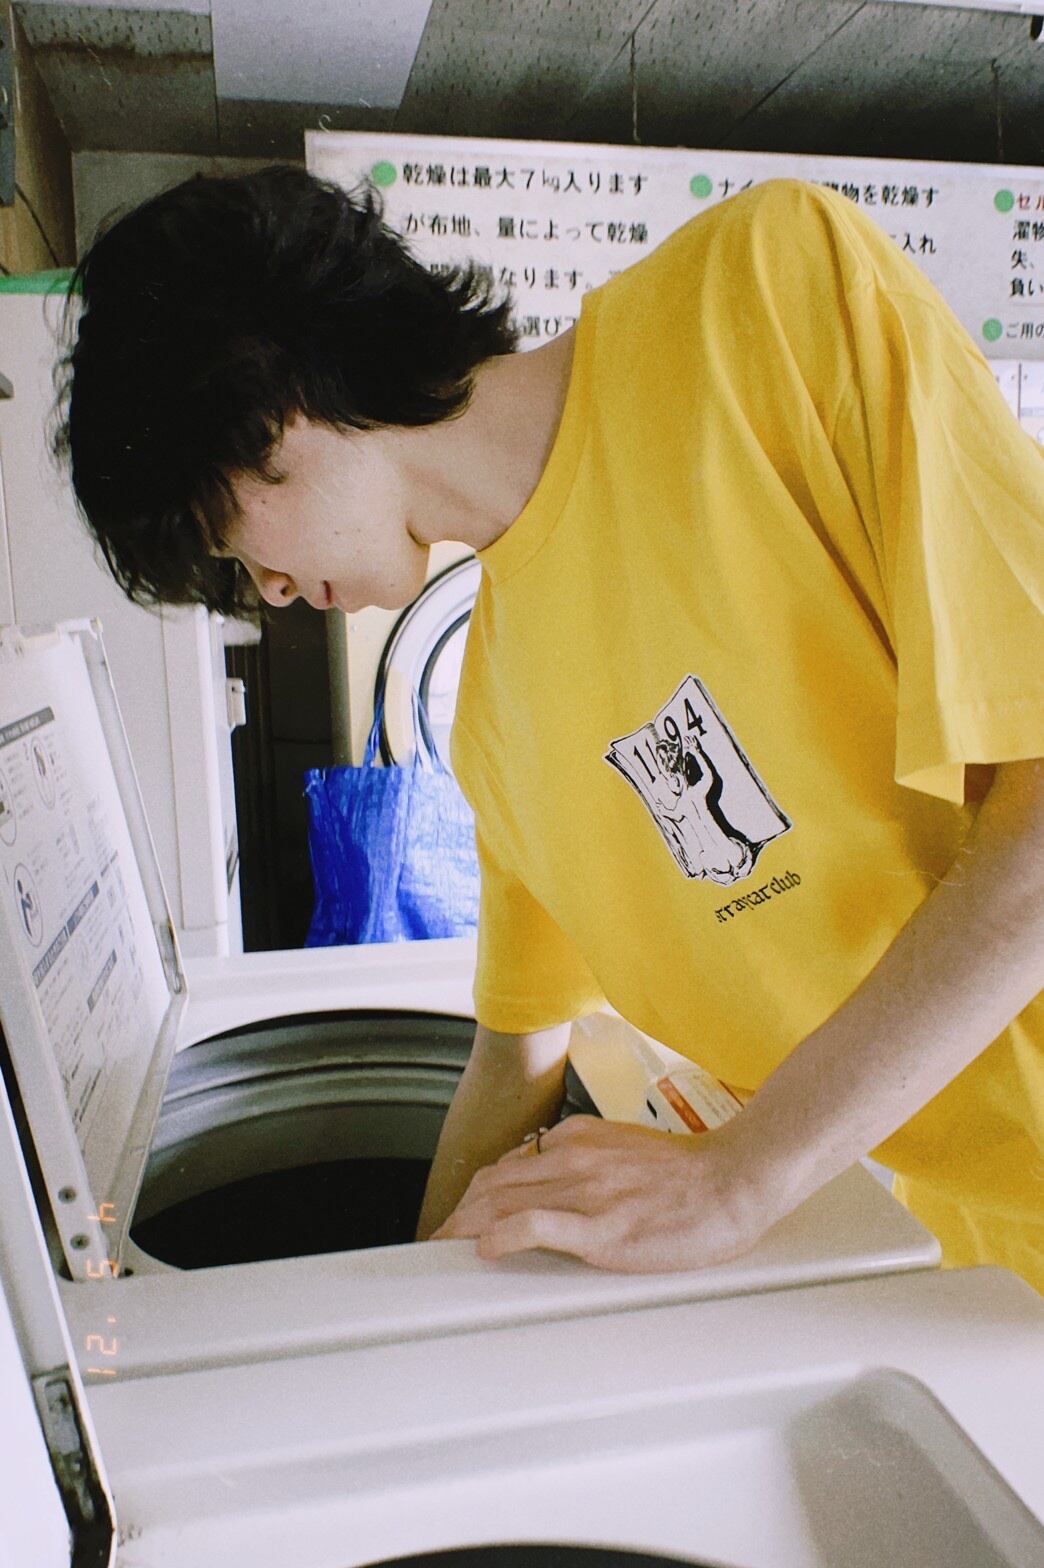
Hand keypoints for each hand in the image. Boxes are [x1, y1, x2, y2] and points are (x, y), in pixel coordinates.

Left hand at [430, 1115, 772, 1272]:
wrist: (732, 1180)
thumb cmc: (689, 1175)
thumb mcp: (624, 1150)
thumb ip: (586, 1160)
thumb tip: (552, 1181)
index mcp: (578, 1139)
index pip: (509, 1166)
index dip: (477, 1194)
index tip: (462, 1216)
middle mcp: (573, 1159)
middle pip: (493, 1184)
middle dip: (458, 1214)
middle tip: (439, 1241)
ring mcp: (585, 1192)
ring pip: (503, 1202)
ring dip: (466, 1227)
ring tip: (445, 1249)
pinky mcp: (601, 1228)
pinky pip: (536, 1226)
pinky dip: (503, 1236)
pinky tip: (486, 1250)